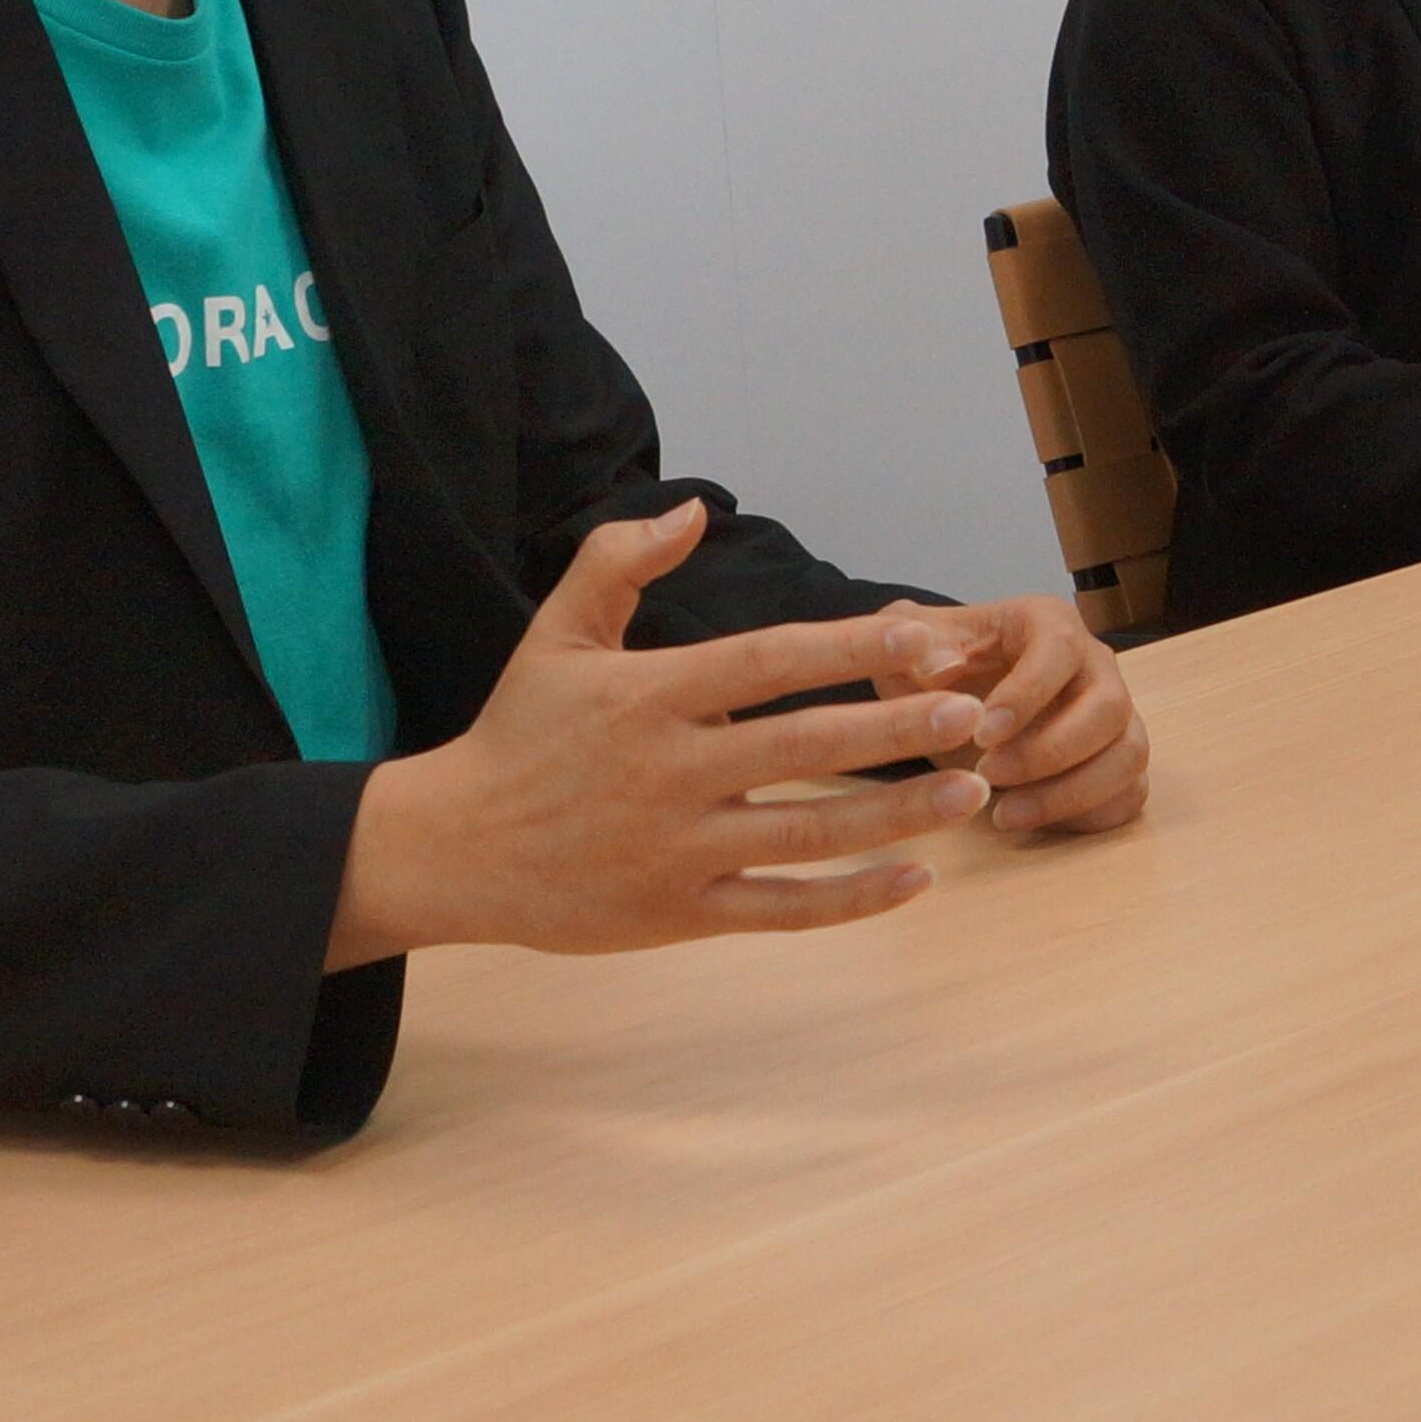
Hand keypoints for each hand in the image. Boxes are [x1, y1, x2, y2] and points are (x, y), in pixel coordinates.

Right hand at [325, 501, 996, 968]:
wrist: (447, 852)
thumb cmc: (515, 736)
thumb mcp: (553, 636)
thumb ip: (616, 563)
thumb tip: (691, 509)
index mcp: (650, 698)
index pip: (768, 661)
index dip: (850, 645)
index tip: (925, 631)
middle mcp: (671, 772)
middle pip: (804, 744)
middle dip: (896, 727)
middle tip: (973, 712)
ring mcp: (679, 848)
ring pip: (808, 831)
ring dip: (897, 812)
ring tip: (973, 790)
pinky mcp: (680, 911)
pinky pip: (781, 908)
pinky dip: (852, 898)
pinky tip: (917, 877)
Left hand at [876, 591, 1152, 838]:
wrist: (952, 703)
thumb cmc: (938, 667)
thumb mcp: (911, 646)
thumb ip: (914, 644)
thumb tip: (940, 667)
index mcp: (1049, 625)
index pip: (1061, 650)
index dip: (1027, 694)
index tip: (981, 734)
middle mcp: (1095, 667)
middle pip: (1111, 706)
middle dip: (1051, 751)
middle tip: (989, 776)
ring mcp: (1113, 718)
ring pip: (1129, 755)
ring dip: (1073, 793)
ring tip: (1005, 814)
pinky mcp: (1114, 763)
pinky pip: (1129, 793)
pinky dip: (1089, 815)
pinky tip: (1032, 821)